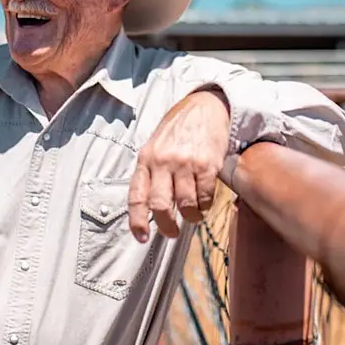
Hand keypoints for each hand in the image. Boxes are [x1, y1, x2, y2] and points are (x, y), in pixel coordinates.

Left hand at [128, 87, 230, 241]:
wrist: (205, 107)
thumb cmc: (178, 130)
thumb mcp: (155, 146)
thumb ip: (150, 173)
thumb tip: (148, 208)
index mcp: (146, 159)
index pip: (137, 196)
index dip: (137, 221)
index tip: (141, 237)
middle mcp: (163, 162)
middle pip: (160, 205)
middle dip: (166, 226)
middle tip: (172, 232)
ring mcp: (185, 163)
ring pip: (185, 204)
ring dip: (190, 217)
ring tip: (193, 216)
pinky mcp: (207, 164)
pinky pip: (205, 196)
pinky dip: (205, 206)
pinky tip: (204, 203)